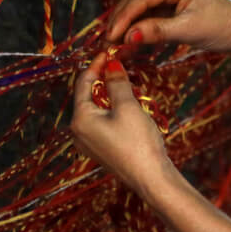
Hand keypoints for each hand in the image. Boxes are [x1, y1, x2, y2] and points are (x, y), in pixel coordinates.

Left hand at [70, 53, 173, 196]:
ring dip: (111, 95)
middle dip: (105, 79)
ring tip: (128, 84)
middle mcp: (78, 132)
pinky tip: (129, 106)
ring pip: (97, 109)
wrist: (151, 179)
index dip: (97, 65)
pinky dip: (113, 110)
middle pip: (88, 96)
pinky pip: (102, 123)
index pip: (83, 83)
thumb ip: (117, 82)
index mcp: (80, 119)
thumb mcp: (127, 106)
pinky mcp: (101, 150)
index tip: (110, 52)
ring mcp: (89, 143)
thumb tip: (111, 65)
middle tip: (121, 66)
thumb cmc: (138, 142)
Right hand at [106, 0, 230, 54]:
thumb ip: (157, 32)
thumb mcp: (189, 31)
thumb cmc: (222, 28)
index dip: (122, 19)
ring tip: (113, 45)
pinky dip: (137, 26)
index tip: (109, 39)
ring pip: (138, 5)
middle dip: (120, 21)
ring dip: (126, 24)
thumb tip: (127, 36)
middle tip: (105, 44)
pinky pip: (147, 11)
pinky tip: (127, 40)